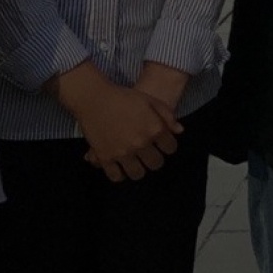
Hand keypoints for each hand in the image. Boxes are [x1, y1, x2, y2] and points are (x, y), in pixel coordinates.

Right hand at [55, 64, 181, 182]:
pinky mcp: (106, 158)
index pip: (171, 148)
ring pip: (138, 174)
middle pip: (156, 163)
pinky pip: (117, 176)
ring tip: (135, 161)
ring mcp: (123, 152)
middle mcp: (141, 143)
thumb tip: (179, 131)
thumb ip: (166, 114)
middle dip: (154, 158)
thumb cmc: (122, 96)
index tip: (161, 143)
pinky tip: (120, 167)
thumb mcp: (149, 99)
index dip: (167, 145)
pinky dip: (120, 174)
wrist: (93, 97)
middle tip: (148, 153)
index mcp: (154, 128)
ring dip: (139, 168)